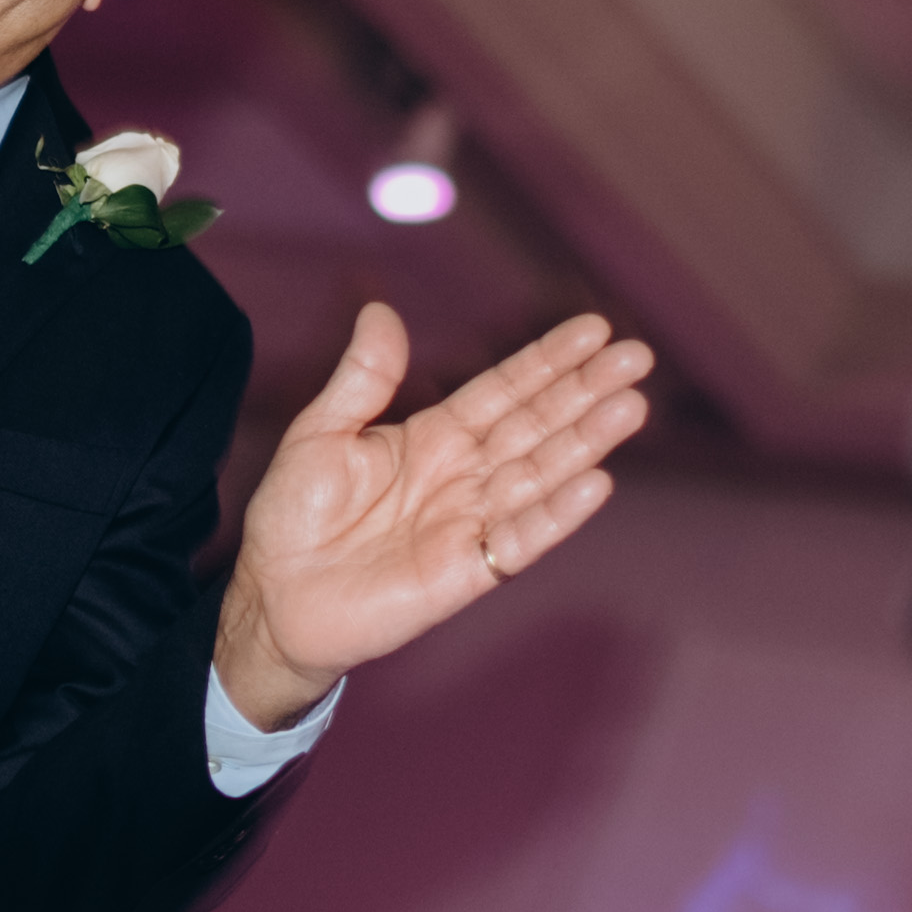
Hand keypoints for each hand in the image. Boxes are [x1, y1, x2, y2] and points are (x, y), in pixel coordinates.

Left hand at [217, 304, 653, 725]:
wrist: (275, 600)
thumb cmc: (294, 518)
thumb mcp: (320, 433)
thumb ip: (361, 379)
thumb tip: (381, 311)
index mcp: (435, 436)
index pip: (505, 390)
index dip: (548, 361)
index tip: (595, 330)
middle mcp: (464, 475)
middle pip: (537, 425)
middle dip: (586, 391)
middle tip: (637, 356)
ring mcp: (471, 523)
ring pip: (540, 475)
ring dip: (586, 442)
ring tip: (630, 407)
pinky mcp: (468, 571)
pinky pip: (520, 539)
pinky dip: (557, 514)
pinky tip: (596, 484)